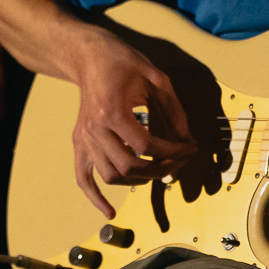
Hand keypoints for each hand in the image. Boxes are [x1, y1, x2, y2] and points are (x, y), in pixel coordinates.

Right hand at [71, 35, 196, 217]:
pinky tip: (110, 211)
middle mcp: (95, 130)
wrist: (90, 57)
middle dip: (161, 169)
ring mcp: (84, 139)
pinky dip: (96, 197)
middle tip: (179, 161)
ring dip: (138, 180)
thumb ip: (174, 111)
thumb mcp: (156, 79)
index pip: (147, 145)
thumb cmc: (123, 64)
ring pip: (111, 176)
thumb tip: (187, 138)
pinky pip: (83, 178)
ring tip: (158, 171)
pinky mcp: (78, 143)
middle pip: (130, 166)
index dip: (173, 151)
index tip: (189, 148)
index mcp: (113, 112)